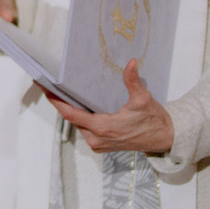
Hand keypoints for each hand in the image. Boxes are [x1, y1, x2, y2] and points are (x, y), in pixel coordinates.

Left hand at [46, 57, 174, 153]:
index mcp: (103, 127)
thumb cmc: (153, 119)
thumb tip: (130, 63)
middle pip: (71, 118)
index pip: (70, 114)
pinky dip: (80, 118)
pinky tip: (77, 105)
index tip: (44, 88)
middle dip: (60, 102)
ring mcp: (98, 144)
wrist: (165, 138)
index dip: (55, 101)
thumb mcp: (143, 99)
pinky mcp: (101, 145)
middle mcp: (97, 138)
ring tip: (61, 92)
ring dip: (70, 110)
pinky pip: (84, 130)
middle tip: (49, 84)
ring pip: (77, 124)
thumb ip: (133, 81)